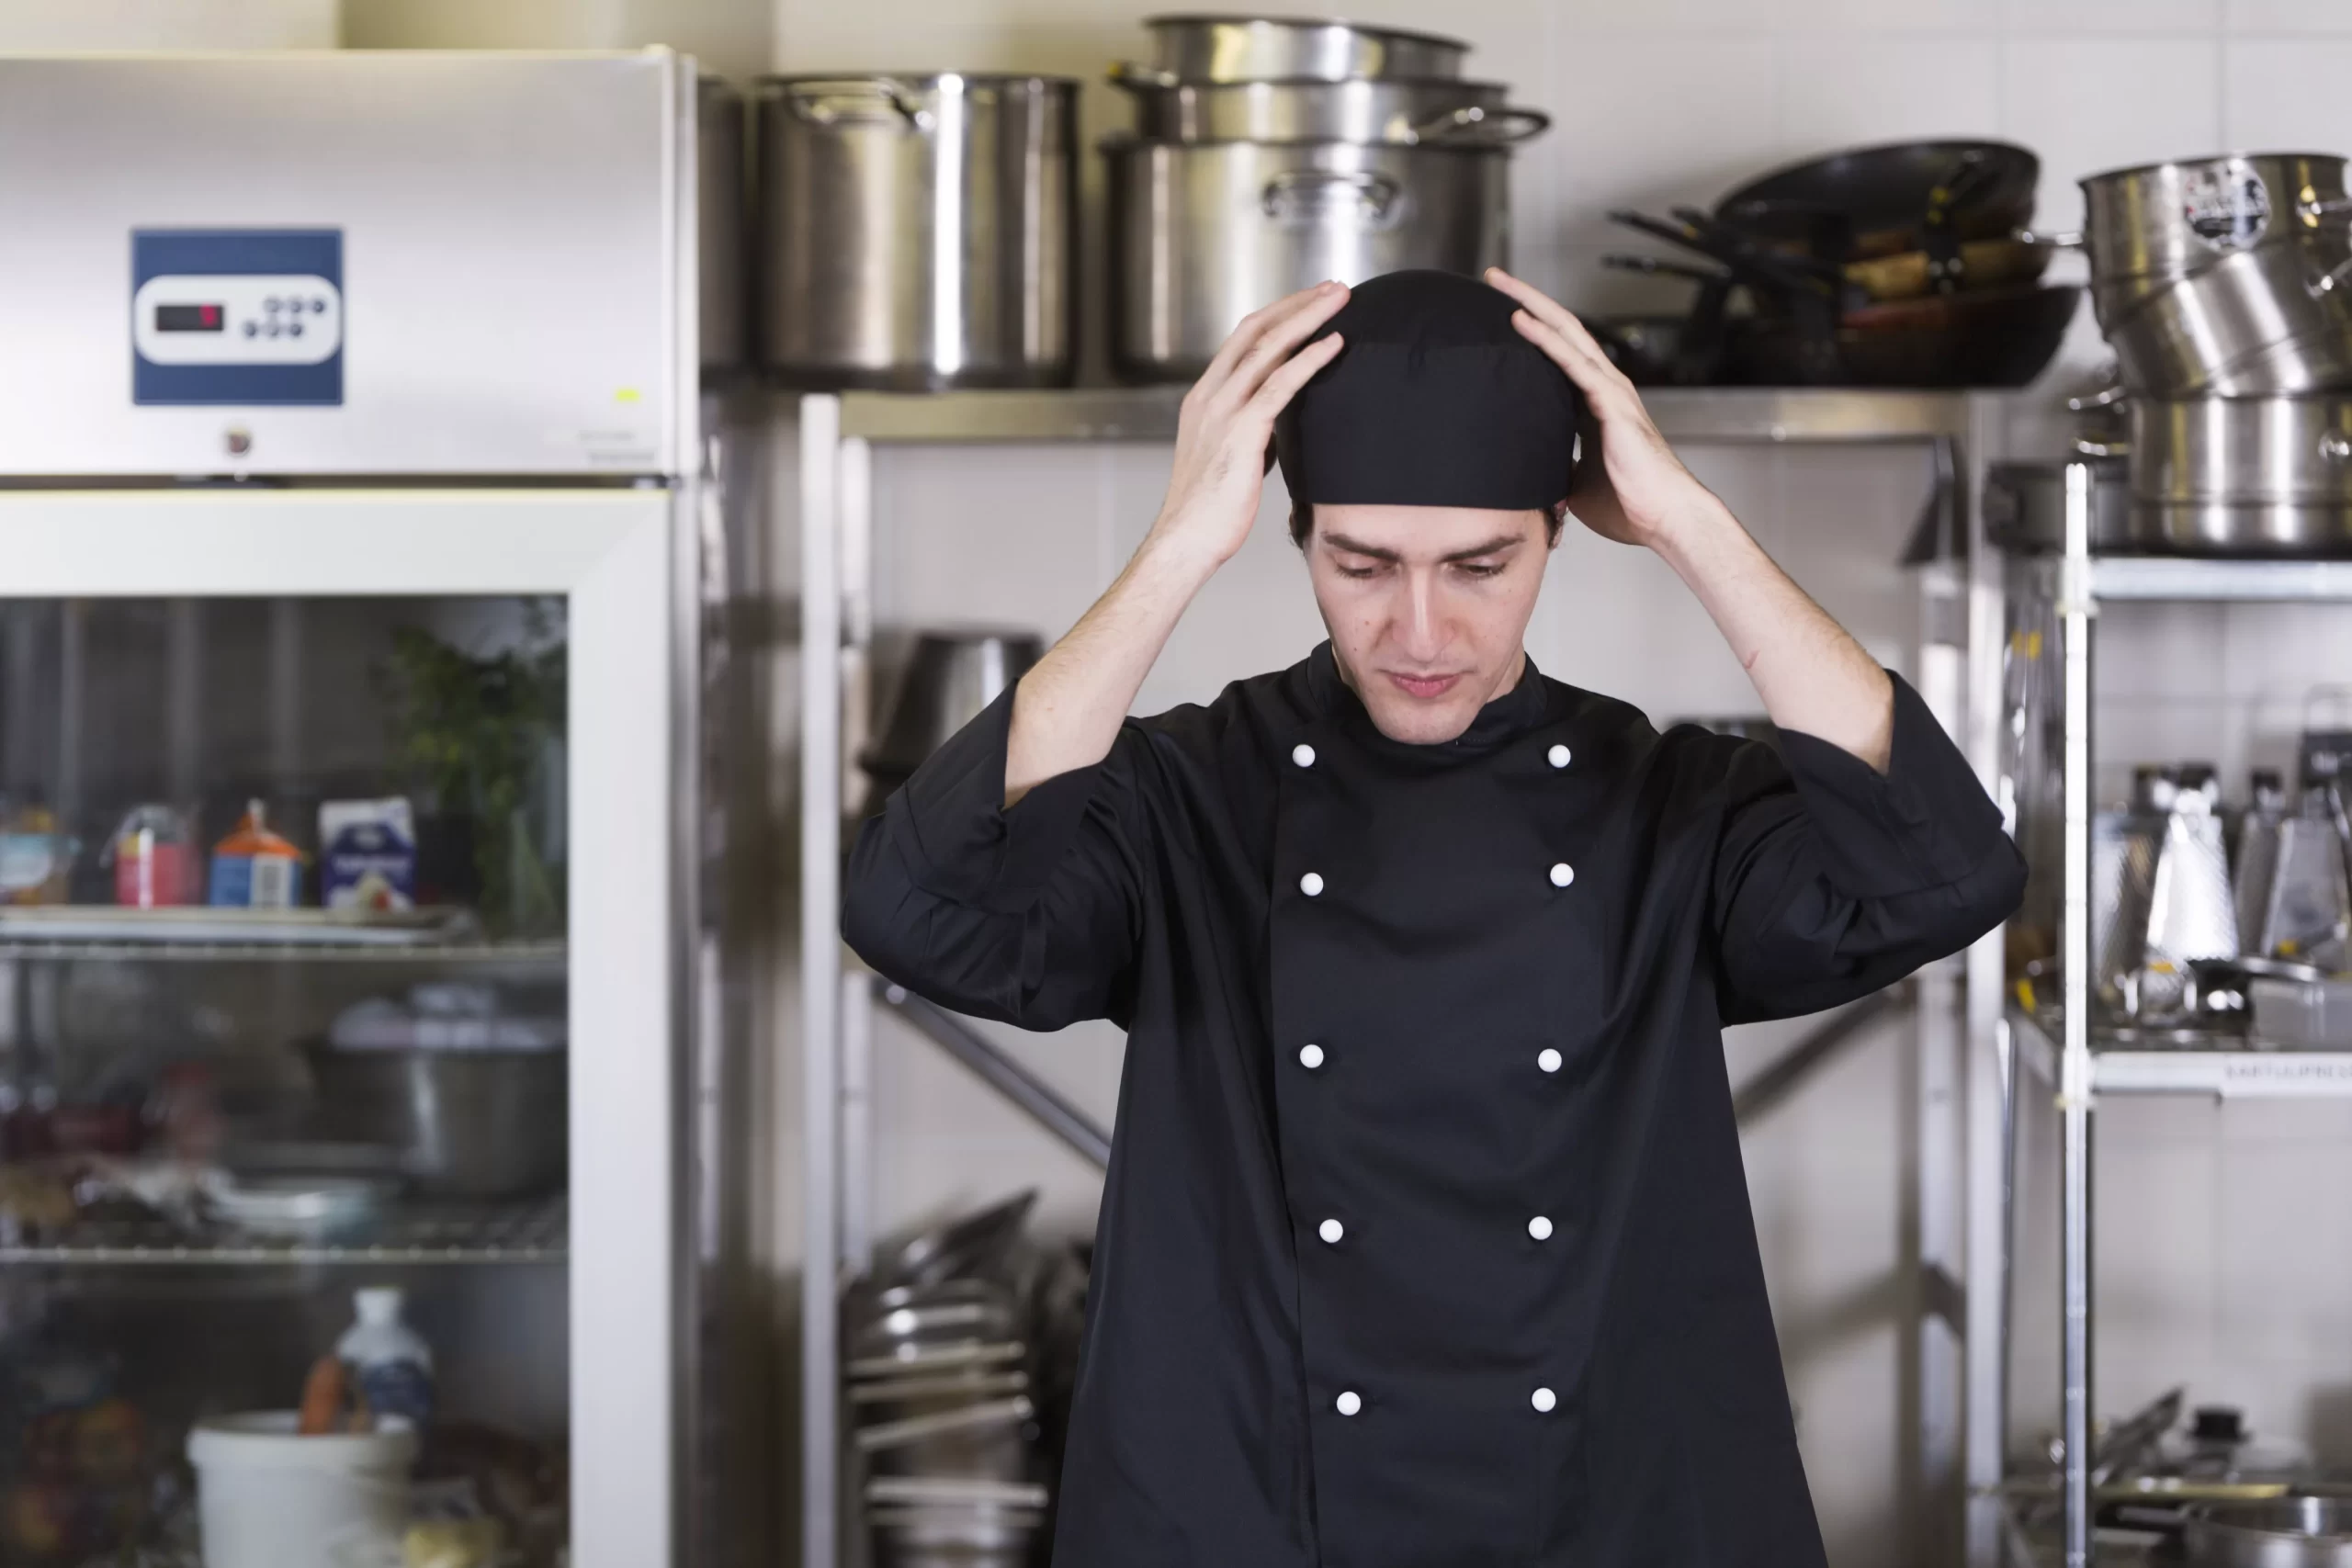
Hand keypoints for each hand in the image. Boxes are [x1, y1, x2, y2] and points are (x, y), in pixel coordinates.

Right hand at [1145, 282, 1349, 571]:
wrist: (1185, 543)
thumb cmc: (1209, 514)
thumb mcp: (1231, 461)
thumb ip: (1252, 434)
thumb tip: (1281, 427)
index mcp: (1203, 399)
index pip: (1242, 340)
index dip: (1279, 315)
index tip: (1310, 303)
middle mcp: (1209, 396)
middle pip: (1256, 331)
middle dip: (1297, 304)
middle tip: (1334, 289)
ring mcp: (1222, 411)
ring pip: (1269, 347)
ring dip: (1308, 318)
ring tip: (1341, 300)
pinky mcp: (1240, 432)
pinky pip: (1280, 385)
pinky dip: (1310, 359)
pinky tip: (1335, 344)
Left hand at [1485, 267, 1717, 550]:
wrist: (1663, 519)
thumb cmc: (1628, 505)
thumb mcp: (1575, 483)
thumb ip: (1554, 467)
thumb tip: (1524, 472)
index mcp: (1592, 405)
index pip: (1555, 356)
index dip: (1528, 334)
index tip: (1493, 317)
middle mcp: (1601, 387)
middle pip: (1559, 331)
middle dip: (1525, 301)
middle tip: (1492, 278)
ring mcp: (1608, 390)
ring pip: (1565, 333)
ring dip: (1531, 305)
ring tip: (1498, 283)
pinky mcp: (1611, 401)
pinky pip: (1573, 362)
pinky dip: (1545, 339)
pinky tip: (1520, 320)